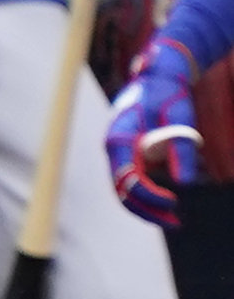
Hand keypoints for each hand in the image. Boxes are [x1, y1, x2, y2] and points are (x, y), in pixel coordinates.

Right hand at [107, 36, 201, 228]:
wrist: (157, 76)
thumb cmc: (168, 94)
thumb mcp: (179, 120)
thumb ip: (181, 150)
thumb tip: (185, 184)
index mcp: (119, 139)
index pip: (128, 179)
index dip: (150, 196)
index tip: (176, 202)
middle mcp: (114, 149)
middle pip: (121, 190)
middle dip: (146, 210)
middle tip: (176, 223)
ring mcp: (119, 152)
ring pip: (124, 189)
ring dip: (146, 207)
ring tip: (173, 220)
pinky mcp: (129, 153)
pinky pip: (132, 181)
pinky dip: (146, 195)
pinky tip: (166, 202)